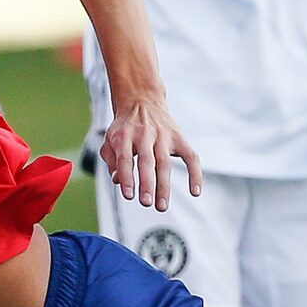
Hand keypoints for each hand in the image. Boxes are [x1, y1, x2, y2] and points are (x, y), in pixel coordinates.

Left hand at [102, 92, 201, 211]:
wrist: (141, 100)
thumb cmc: (124, 127)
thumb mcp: (111, 139)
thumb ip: (112, 160)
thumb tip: (118, 181)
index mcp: (124, 135)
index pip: (125, 158)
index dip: (127, 177)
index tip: (129, 195)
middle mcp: (144, 134)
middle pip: (147, 161)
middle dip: (147, 183)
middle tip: (146, 203)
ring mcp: (163, 135)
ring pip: (165, 162)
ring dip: (164, 186)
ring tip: (161, 206)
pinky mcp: (179, 138)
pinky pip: (191, 157)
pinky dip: (195, 174)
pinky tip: (195, 192)